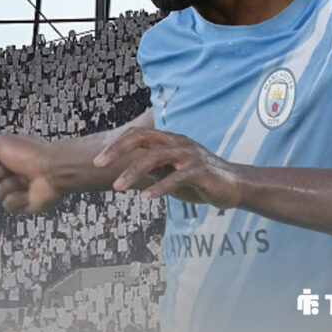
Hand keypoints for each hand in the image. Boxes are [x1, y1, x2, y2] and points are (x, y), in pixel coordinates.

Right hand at [0, 135, 61, 213]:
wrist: (54, 171)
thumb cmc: (33, 155)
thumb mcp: (1, 142)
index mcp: (13, 156)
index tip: (1, 159)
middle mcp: (17, 171)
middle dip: (0, 175)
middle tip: (14, 170)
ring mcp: (22, 188)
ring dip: (9, 186)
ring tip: (24, 180)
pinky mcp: (26, 203)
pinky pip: (8, 205)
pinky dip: (17, 199)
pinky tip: (27, 192)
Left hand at [93, 127, 243, 208]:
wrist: (234, 186)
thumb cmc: (199, 180)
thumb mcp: (171, 173)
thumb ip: (153, 169)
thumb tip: (127, 174)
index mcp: (171, 141)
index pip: (139, 134)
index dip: (117, 144)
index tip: (97, 161)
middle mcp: (179, 143)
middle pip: (143, 137)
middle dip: (118, 149)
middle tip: (97, 164)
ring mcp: (190, 156)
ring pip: (156, 157)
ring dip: (133, 171)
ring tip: (117, 187)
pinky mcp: (201, 172)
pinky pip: (177, 178)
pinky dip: (160, 187)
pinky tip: (147, 197)